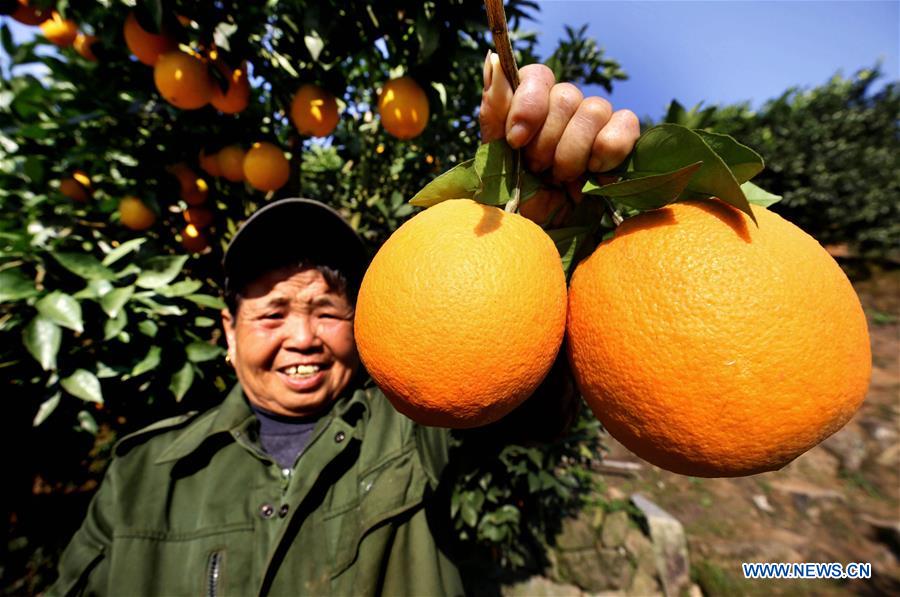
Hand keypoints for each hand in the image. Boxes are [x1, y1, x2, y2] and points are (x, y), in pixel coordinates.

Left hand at [479, 52, 639, 182]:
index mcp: (531, 105)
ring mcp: (593, 122)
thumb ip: (493, 111)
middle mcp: (563, 107)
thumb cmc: (516, 198)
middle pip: (567, 96)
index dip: (529, 104)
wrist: (542, 233)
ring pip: (594, 109)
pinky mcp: (620, 141)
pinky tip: (592, 172)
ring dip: (573, 152)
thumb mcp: (494, 158)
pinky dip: (608, 149)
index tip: (516, 141)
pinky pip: (625, 123)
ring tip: (561, 178)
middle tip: (538, 169)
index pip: (538, 75)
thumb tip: (494, 60)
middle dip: (548, 142)